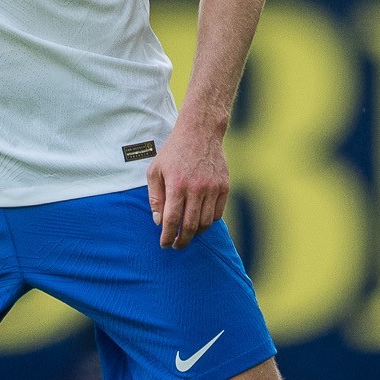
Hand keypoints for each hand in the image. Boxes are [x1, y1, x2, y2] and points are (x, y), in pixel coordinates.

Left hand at [146, 121, 230, 249]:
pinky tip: (200, 221)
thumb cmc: (173, 152)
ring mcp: (212, 188)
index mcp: (176, 185)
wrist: (200, 133)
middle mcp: (196, 189)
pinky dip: (209, 221)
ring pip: (206, 223)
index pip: (172, 220)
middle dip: (182, 241)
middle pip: (191, 226)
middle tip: (176, 246)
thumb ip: (155, 197)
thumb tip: (159, 221)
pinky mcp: (224, 187)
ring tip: (188, 235)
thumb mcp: (155, 170)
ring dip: (197, 233)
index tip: (164, 244)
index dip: (167, 236)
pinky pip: (218, 213)